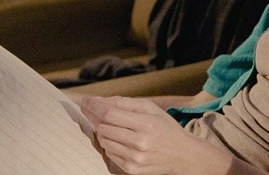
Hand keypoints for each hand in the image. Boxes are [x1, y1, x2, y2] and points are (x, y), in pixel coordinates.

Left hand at [80, 96, 232, 174]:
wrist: (182, 155)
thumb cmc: (166, 128)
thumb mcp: (152, 109)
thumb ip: (126, 103)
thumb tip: (101, 101)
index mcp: (146, 124)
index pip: (110, 113)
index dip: (94, 106)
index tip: (86, 101)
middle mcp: (140, 142)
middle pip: (103, 127)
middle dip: (95, 117)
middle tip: (93, 110)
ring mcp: (134, 158)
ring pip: (103, 140)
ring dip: (103, 131)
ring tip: (112, 126)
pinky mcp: (131, 169)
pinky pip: (109, 153)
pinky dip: (109, 144)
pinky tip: (119, 139)